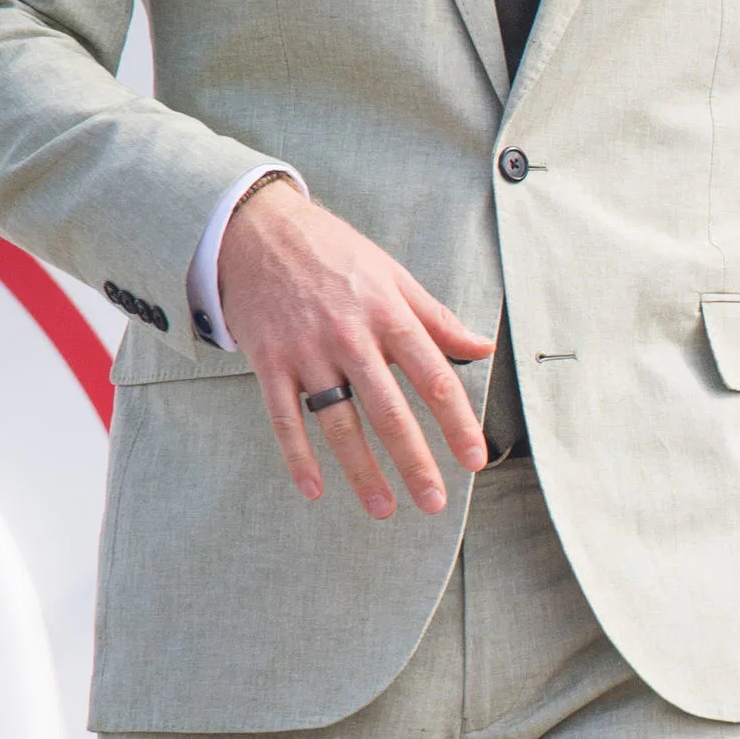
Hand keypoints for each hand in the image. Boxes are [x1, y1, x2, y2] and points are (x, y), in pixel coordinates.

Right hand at [218, 181, 493, 515]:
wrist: (256, 229)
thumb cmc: (334, 253)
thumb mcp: (393, 275)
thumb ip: (437, 318)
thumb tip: (483, 346)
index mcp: (388, 314)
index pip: (433, 376)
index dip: (457, 422)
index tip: (474, 460)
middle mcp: (350, 335)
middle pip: (389, 408)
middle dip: (414, 460)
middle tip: (434, 501)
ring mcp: (306, 350)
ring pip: (338, 420)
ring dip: (361, 470)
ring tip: (383, 509)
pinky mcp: (268, 360)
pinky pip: (284, 417)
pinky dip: (297, 455)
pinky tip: (314, 489)